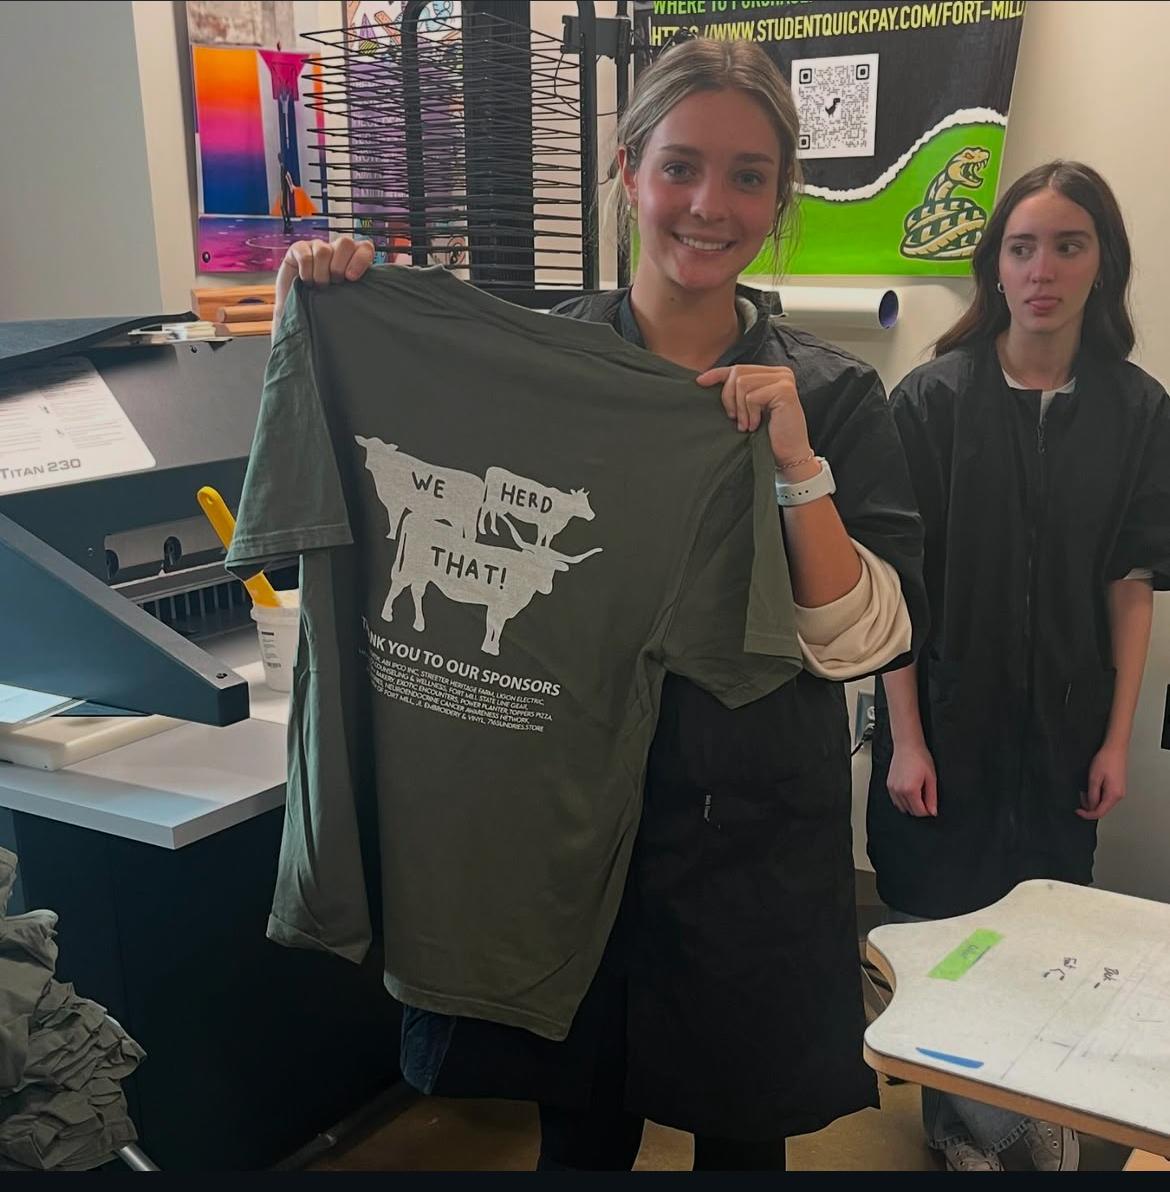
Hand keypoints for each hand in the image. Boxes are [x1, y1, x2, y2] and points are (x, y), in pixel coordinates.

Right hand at [273, 236, 375, 328]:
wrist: (301, 311)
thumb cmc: (327, 305)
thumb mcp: (349, 297)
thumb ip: (362, 289)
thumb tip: (381, 290)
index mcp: (353, 258)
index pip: (365, 247)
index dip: (361, 260)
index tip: (352, 278)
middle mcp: (337, 249)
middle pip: (345, 242)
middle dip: (340, 266)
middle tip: (335, 283)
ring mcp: (317, 246)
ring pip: (324, 251)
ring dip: (321, 274)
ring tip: (319, 287)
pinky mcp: (298, 249)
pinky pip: (305, 254)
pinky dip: (307, 271)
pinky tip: (307, 281)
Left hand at [695, 364, 813, 471]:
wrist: (788, 454)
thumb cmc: (767, 434)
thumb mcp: (748, 409)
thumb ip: (737, 392)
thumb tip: (704, 380)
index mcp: (772, 374)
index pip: (739, 368)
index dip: (717, 374)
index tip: (700, 382)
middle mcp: (781, 372)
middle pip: (738, 373)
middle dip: (728, 397)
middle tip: (734, 418)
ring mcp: (784, 380)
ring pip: (742, 383)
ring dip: (740, 409)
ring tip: (746, 425)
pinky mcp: (784, 391)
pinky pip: (752, 397)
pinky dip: (749, 414)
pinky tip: (756, 426)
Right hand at [886, 741, 937, 816]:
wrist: (907, 746)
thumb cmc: (919, 758)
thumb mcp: (931, 779)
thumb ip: (932, 797)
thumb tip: (932, 810)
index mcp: (910, 790)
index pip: (919, 811)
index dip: (928, 812)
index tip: (931, 808)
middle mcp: (899, 791)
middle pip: (911, 811)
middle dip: (920, 809)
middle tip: (926, 799)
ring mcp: (892, 788)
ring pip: (902, 808)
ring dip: (911, 806)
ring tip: (918, 795)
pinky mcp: (889, 785)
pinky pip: (896, 801)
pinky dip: (903, 801)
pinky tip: (910, 793)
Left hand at [1077, 740, 1127, 819]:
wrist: (1115, 749)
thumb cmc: (1106, 760)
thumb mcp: (1094, 779)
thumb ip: (1092, 795)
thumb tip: (1090, 807)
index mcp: (1114, 795)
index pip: (1099, 812)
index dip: (1087, 814)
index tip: (1077, 811)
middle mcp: (1119, 795)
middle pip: (1102, 809)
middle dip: (1089, 806)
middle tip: (1080, 795)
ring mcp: (1119, 791)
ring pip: (1104, 803)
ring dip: (1093, 800)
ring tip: (1085, 789)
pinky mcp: (1118, 787)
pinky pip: (1106, 796)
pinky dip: (1097, 795)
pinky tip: (1092, 787)